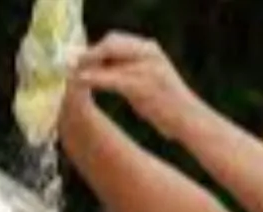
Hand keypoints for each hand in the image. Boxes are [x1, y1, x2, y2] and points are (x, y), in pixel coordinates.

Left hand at [75, 32, 205, 139]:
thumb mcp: (149, 80)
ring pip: (108, 57)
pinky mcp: (143, 85)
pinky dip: (94, 79)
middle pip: (110, 43)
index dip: (94, 48)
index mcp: (151, 50)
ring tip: (71, 73)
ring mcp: (147, 67)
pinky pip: (111, 78)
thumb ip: (128, 70)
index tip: (77, 59)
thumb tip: (99, 68)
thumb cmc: (168, 106)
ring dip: (87, 65)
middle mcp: (150, 53)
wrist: (190, 120)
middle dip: (88, 53)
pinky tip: (81, 82)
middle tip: (71, 65)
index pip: (115, 39)